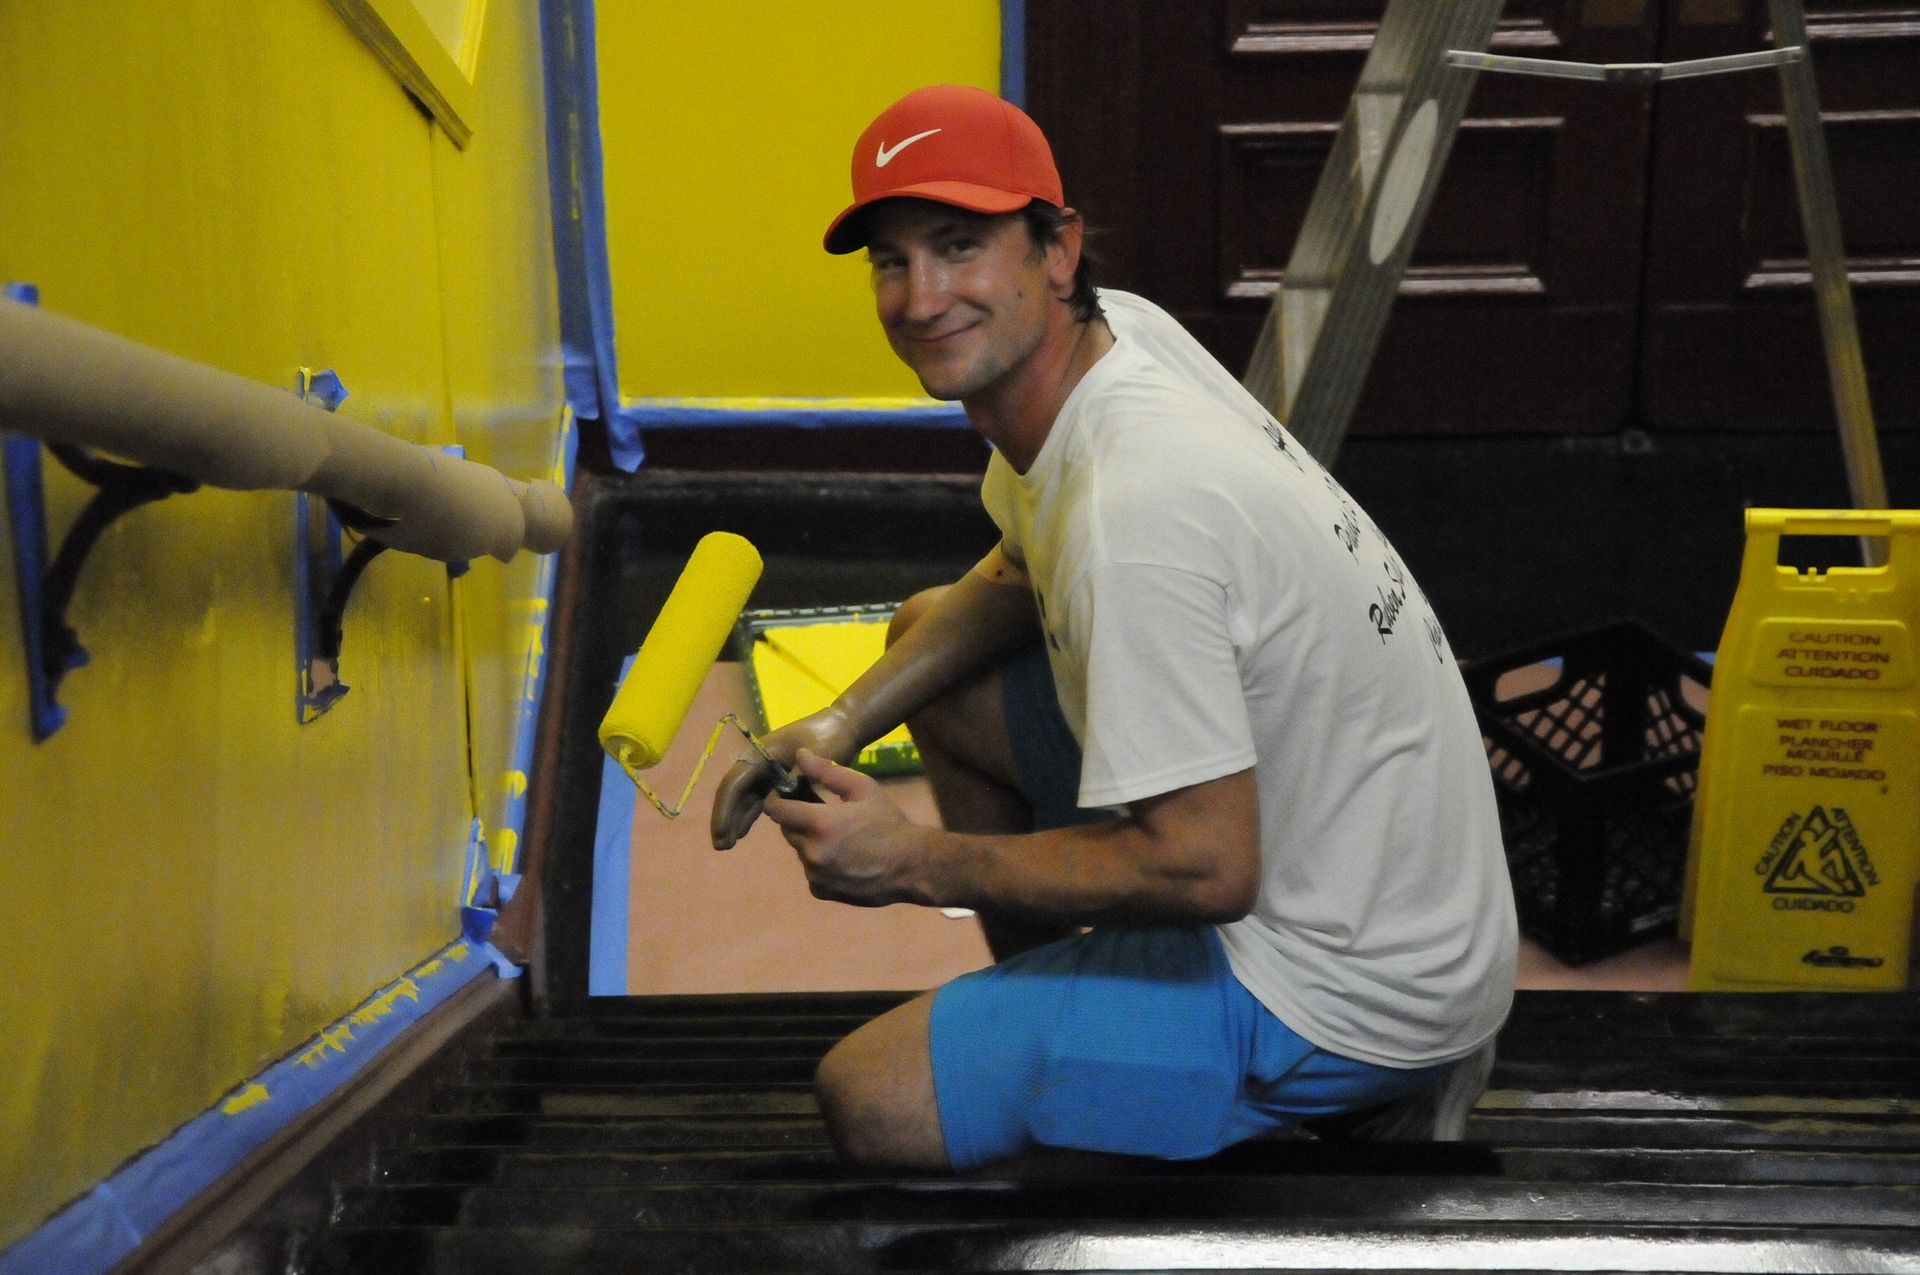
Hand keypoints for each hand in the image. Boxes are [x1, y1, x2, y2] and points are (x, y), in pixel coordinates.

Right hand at [710, 707, 858, 848]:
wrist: (843, 726)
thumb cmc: (827, 737)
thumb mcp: (813, 758)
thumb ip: (794, 781)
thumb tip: (772, 805)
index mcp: (760, 753)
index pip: (735, 784)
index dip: (725, 810)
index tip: (721, 833)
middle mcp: (758, 762)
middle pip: (735, 793)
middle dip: (726, 818)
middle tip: (721, 846)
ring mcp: (766, 770)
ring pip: (745, 798)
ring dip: (736, 819)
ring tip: (728, 844)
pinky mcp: (777, 778)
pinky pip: (759, 798)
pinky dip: (750, 814)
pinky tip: (743, 832)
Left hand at [763, 750, 922, 906]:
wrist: (911, 867)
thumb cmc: (889, 823)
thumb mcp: (863, 789)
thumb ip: (827, 772)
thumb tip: (799, 755)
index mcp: (821, 824)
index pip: (777, 810)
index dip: (777, 799)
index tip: (787, 794)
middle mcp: (812, 852)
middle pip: (787, 829)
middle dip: (798, 819)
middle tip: (821, 813)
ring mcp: (815, 875)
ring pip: (799, 850)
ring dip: (809, 841)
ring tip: (838, 837)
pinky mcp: (821, 891)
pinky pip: (810, 871)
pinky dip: (819, 863)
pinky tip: (842, 858)